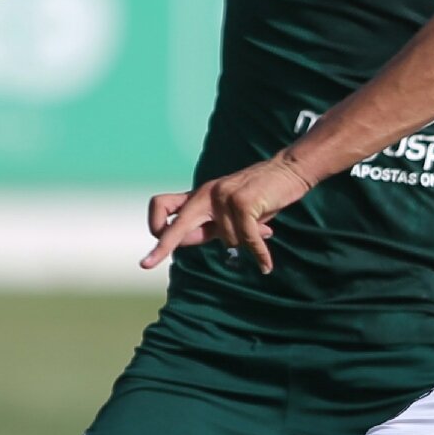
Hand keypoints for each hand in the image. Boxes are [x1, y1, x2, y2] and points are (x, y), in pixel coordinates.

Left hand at [141, 155, 312, 273]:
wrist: (288, 170)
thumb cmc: (260, 194)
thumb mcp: (231, 212)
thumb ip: (209, 226)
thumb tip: (183, 242)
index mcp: (198, 196)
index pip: (163, 206)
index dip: (158, 227)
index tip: (156, 250)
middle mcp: (206, 194)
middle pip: (175, 222)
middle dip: (162, 246)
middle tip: (145, 265)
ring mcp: (223, 196)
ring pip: (228, 240)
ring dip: (247, 242)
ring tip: (262, 230)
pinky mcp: (243, 201)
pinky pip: (247, 238)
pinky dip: (259, 253)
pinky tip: (266, 265)